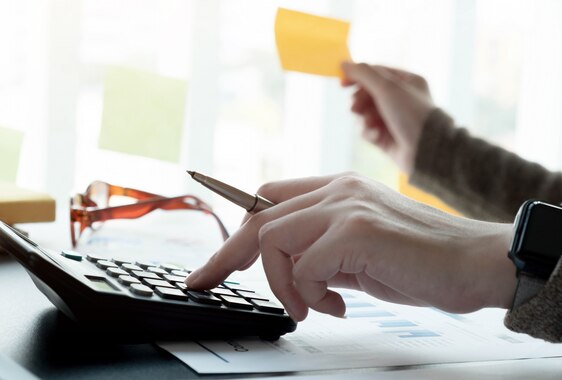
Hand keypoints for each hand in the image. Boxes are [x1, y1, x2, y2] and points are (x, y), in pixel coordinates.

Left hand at [186, 173, 516, 321]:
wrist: (476, 262)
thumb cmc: (422, 261)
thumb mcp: (359, 253)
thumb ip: (322, 251)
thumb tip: (290, 271)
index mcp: (336, 190)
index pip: (268, 198)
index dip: (238, 229)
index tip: (213, 261)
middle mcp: (337, 189)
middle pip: (258, 213)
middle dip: (228, 253)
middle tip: (209, 281)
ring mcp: (345, 205)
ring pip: (272, 238)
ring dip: (281, 283)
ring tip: (309, 307)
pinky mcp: (357, 230)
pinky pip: (304, 264)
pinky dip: (308, 292)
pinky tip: (335, 306)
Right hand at [341, 62, 434, 173]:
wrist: (425, 150)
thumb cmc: (411, 114)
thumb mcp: (387, 88)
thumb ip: (363, 74)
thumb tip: (343, 63)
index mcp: (407, 81)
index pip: (376, 72)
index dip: (357, 76)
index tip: (342, 83)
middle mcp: (401, 98)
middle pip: (367, 93)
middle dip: (360, 101)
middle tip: (355, 108)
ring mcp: (393, 118)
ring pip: (365, 112)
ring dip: (364, 117)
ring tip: (369, 123)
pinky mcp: (386, 136)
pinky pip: (367, 129)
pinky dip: (368, 132)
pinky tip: (376, 136)